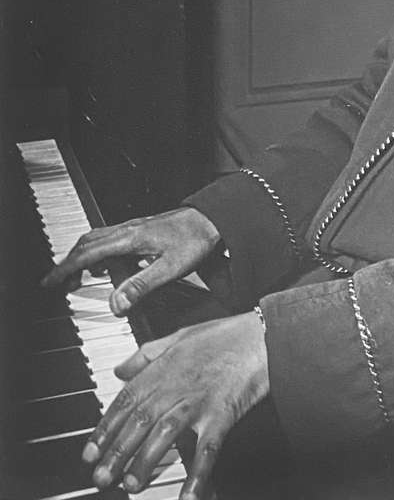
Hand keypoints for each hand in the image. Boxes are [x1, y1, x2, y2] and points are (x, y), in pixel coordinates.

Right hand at [41, 207, 220, 314]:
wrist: (213, 219)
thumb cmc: (196, 240)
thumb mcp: (170, 268)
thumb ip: (142, 285)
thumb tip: (116, 304)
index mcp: (130, 238)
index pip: (87, 254)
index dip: (65, 269)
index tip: (49, 282)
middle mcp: (128, 230)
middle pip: (86, 243)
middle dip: (68, 263)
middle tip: (56, 283)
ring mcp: (134, 228)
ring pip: (97, 239)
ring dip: (82, 257)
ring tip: (76, 278)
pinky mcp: (142, 230)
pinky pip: (110, 239)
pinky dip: (99, 253)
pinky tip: (107, 267)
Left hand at [83, 312, 268, 499]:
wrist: (264, 336)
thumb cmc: (226, 335)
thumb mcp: (181, 335)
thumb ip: (148, 354)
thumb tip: (121, 370)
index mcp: (164, 367)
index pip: (126, 400)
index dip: (106, 428)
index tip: (91, 451)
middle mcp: (177, 385)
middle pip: (139, 421)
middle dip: (117, 451)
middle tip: (102, 477)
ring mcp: (199, 401)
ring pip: (164, 434)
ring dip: (145, 461)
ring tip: (132, 484)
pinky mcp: (222, 414)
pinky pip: (207, 449)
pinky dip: (197, 474)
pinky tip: (188, 496)